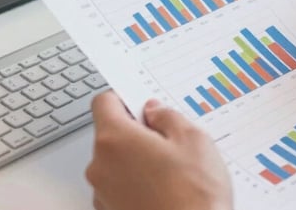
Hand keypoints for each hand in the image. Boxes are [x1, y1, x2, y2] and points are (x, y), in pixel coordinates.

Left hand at [86, 91, 232, 209]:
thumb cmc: (194, 197)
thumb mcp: (193, 139)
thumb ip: (168, 117)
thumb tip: (155, 112)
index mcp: (115, 139)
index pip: (103, 102)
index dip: (124, 98)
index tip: (142, 102)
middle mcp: (101, 166)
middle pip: (110, 134)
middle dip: (136, 132)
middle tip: (169, 139)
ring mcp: (103, 194)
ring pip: (117, 162)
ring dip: (138, 160)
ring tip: (173, 170)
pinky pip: (121, 187)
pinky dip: (138, 183)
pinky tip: (166, 189)